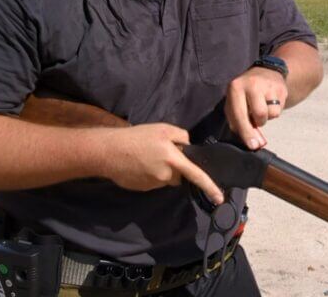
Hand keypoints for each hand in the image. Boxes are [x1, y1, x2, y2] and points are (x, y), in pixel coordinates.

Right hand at [99, 123, 222, 204]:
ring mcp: (153, 184)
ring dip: (162, 170)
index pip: (196, 175)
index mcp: (174, 160)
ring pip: (166, 179)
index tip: (219, 198)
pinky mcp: (143, 189)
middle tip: (161, 152)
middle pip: (179, 175)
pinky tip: (139, 164)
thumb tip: (188, 147)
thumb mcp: (163, 129)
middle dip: (176, 167)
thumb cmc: (137, 137)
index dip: (209, 187)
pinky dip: (150, 174)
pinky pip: (153, 182)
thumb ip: (181, 137)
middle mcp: (165, 175)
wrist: (108, 152)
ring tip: (146, 156)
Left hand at [225, 66, 287, 149]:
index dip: (246, 132)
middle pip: (259, 114)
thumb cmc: (246, 93)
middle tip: (258, 124)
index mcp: (235, 88)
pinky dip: (274, 110)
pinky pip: (279, 109)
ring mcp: (268, 85)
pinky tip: (270, 102)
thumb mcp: (236, 103)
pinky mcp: (281, 88)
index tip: (252, 145)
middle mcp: (251, 84)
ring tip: (263, 106)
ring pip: (271, 114)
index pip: (239, 114)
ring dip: (267, 117)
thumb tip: (253, 142)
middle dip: (259, 123)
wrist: (267, 71)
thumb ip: (239, 123)